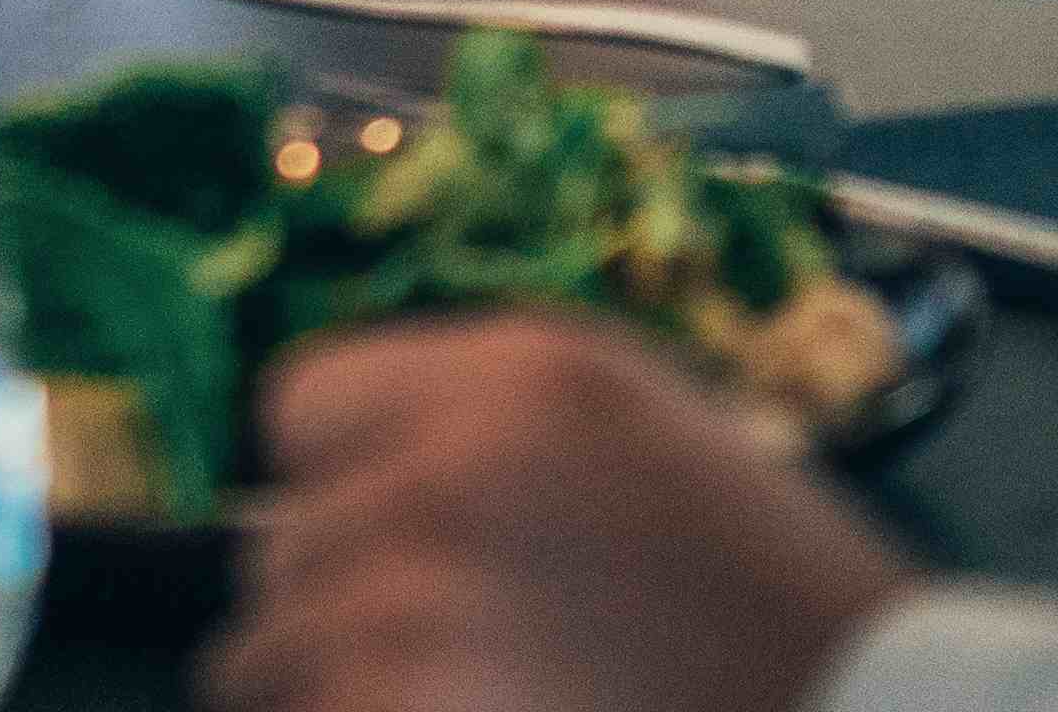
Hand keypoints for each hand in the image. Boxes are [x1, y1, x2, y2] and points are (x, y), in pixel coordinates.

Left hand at [202, 311, 916, 711]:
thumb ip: (502, 435)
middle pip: (280, 554)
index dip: (343, 486)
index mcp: (516, 379)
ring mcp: (406, 609)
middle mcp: (440, 474)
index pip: (300, 409)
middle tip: (467, 668)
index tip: (399, 547)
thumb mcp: (666, 450)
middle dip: (344, 618)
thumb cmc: (791, 623)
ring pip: (267, 666)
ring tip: (480, 709)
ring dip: (343, 700)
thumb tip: (357, 481)